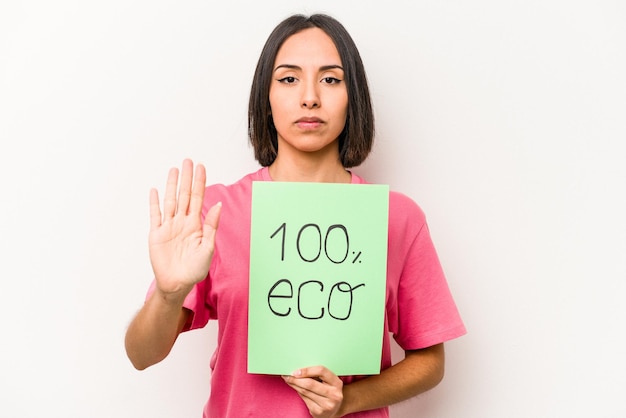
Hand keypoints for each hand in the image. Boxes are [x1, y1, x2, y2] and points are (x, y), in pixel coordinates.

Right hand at [148, 159, 221, 297]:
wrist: (177, 284)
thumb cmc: (195, 270)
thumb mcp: (208, 248)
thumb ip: (212, 226)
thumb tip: (218, 205)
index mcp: (196, 225)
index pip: (198, 198)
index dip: (199, 182)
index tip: (201, 167)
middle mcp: (182, 222)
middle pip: (184, 195)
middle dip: (186, 178)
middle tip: (188, 161)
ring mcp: (168, 227)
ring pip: (170, 201)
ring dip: (172, 185)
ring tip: (174, 170)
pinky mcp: (156, 234)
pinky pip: (155, 215)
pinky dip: (155, 203)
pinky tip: (156, 190)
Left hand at [283, 366, 343, 417]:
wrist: (335, 408)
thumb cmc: (329, 391)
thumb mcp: (329, 381)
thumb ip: (317, 375)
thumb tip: (299, 370)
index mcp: (337, 383)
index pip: (321, 371)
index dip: (307, 370)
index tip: (296, 371)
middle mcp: (334, 394)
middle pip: (310, 383)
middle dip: (296, 379)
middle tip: (287, 375)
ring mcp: (326, 405)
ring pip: (305, 392)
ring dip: (294, 385)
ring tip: (289, 380)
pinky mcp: (318, 412)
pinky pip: (304, 399)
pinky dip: (298, 392)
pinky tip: (296, 388)